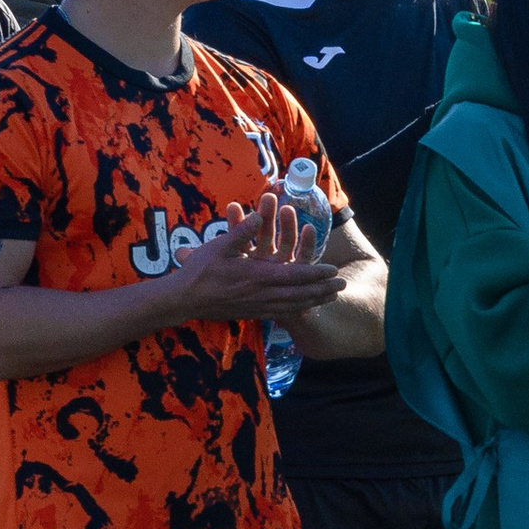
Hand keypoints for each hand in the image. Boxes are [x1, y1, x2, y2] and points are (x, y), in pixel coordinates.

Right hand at [168, 193, 340, 321]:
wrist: (185, 299)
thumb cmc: (201, 270)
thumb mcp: (220, 246)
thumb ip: (242, 231)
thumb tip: (259, 215)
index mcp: (258, 275)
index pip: (296, 275)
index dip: (317, 273)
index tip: (334, 270)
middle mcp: (263, 294)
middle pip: (302, 294)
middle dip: (324, 289)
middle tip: (343, 285)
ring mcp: (259, 306)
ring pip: (295, 306)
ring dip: (316, 301)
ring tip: (332, 297)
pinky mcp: (254, 314)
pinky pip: (282, 313)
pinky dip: (299, 310)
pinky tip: (307, 308)